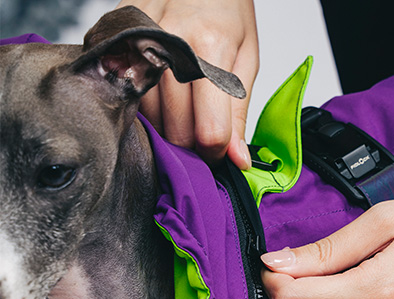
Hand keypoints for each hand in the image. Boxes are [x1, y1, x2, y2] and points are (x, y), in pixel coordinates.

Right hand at [116, 0, 258, 168]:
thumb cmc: (225, 10)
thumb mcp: (246, 58)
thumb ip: (239, 114)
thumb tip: (238, 160)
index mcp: (210, 48)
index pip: (210, 130)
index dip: (217, 151)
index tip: (219, 149)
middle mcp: (170, 46)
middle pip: (177, 132)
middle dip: (193, 144)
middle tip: (203, 130)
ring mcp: (139, 43)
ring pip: (151, 121)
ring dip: (170, 128)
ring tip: (185, 108)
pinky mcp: (119, 43)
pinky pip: (131, 100)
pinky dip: (150, 111)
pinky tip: (164, 98)